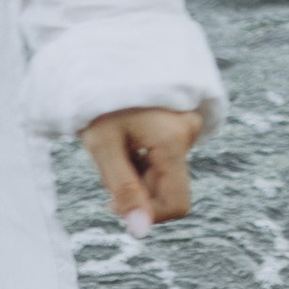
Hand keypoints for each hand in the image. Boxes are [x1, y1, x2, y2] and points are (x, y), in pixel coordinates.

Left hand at [80, 102, 203, 231]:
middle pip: (166, 189)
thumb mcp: (103, 145)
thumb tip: (140, 233)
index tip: (114, 200)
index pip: (176, 205)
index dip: (147, 213)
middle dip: (136, 188)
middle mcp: (188, 133)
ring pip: (162, 174)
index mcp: (173, 141)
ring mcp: (186, 126)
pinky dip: (141, 158)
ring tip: (115, 143)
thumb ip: (123, 190)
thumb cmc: (100, 101)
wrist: (103, 55)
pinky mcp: (179, 124)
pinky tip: (125, 137)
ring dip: (136, 172)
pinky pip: (162, 157)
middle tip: (107, 162)